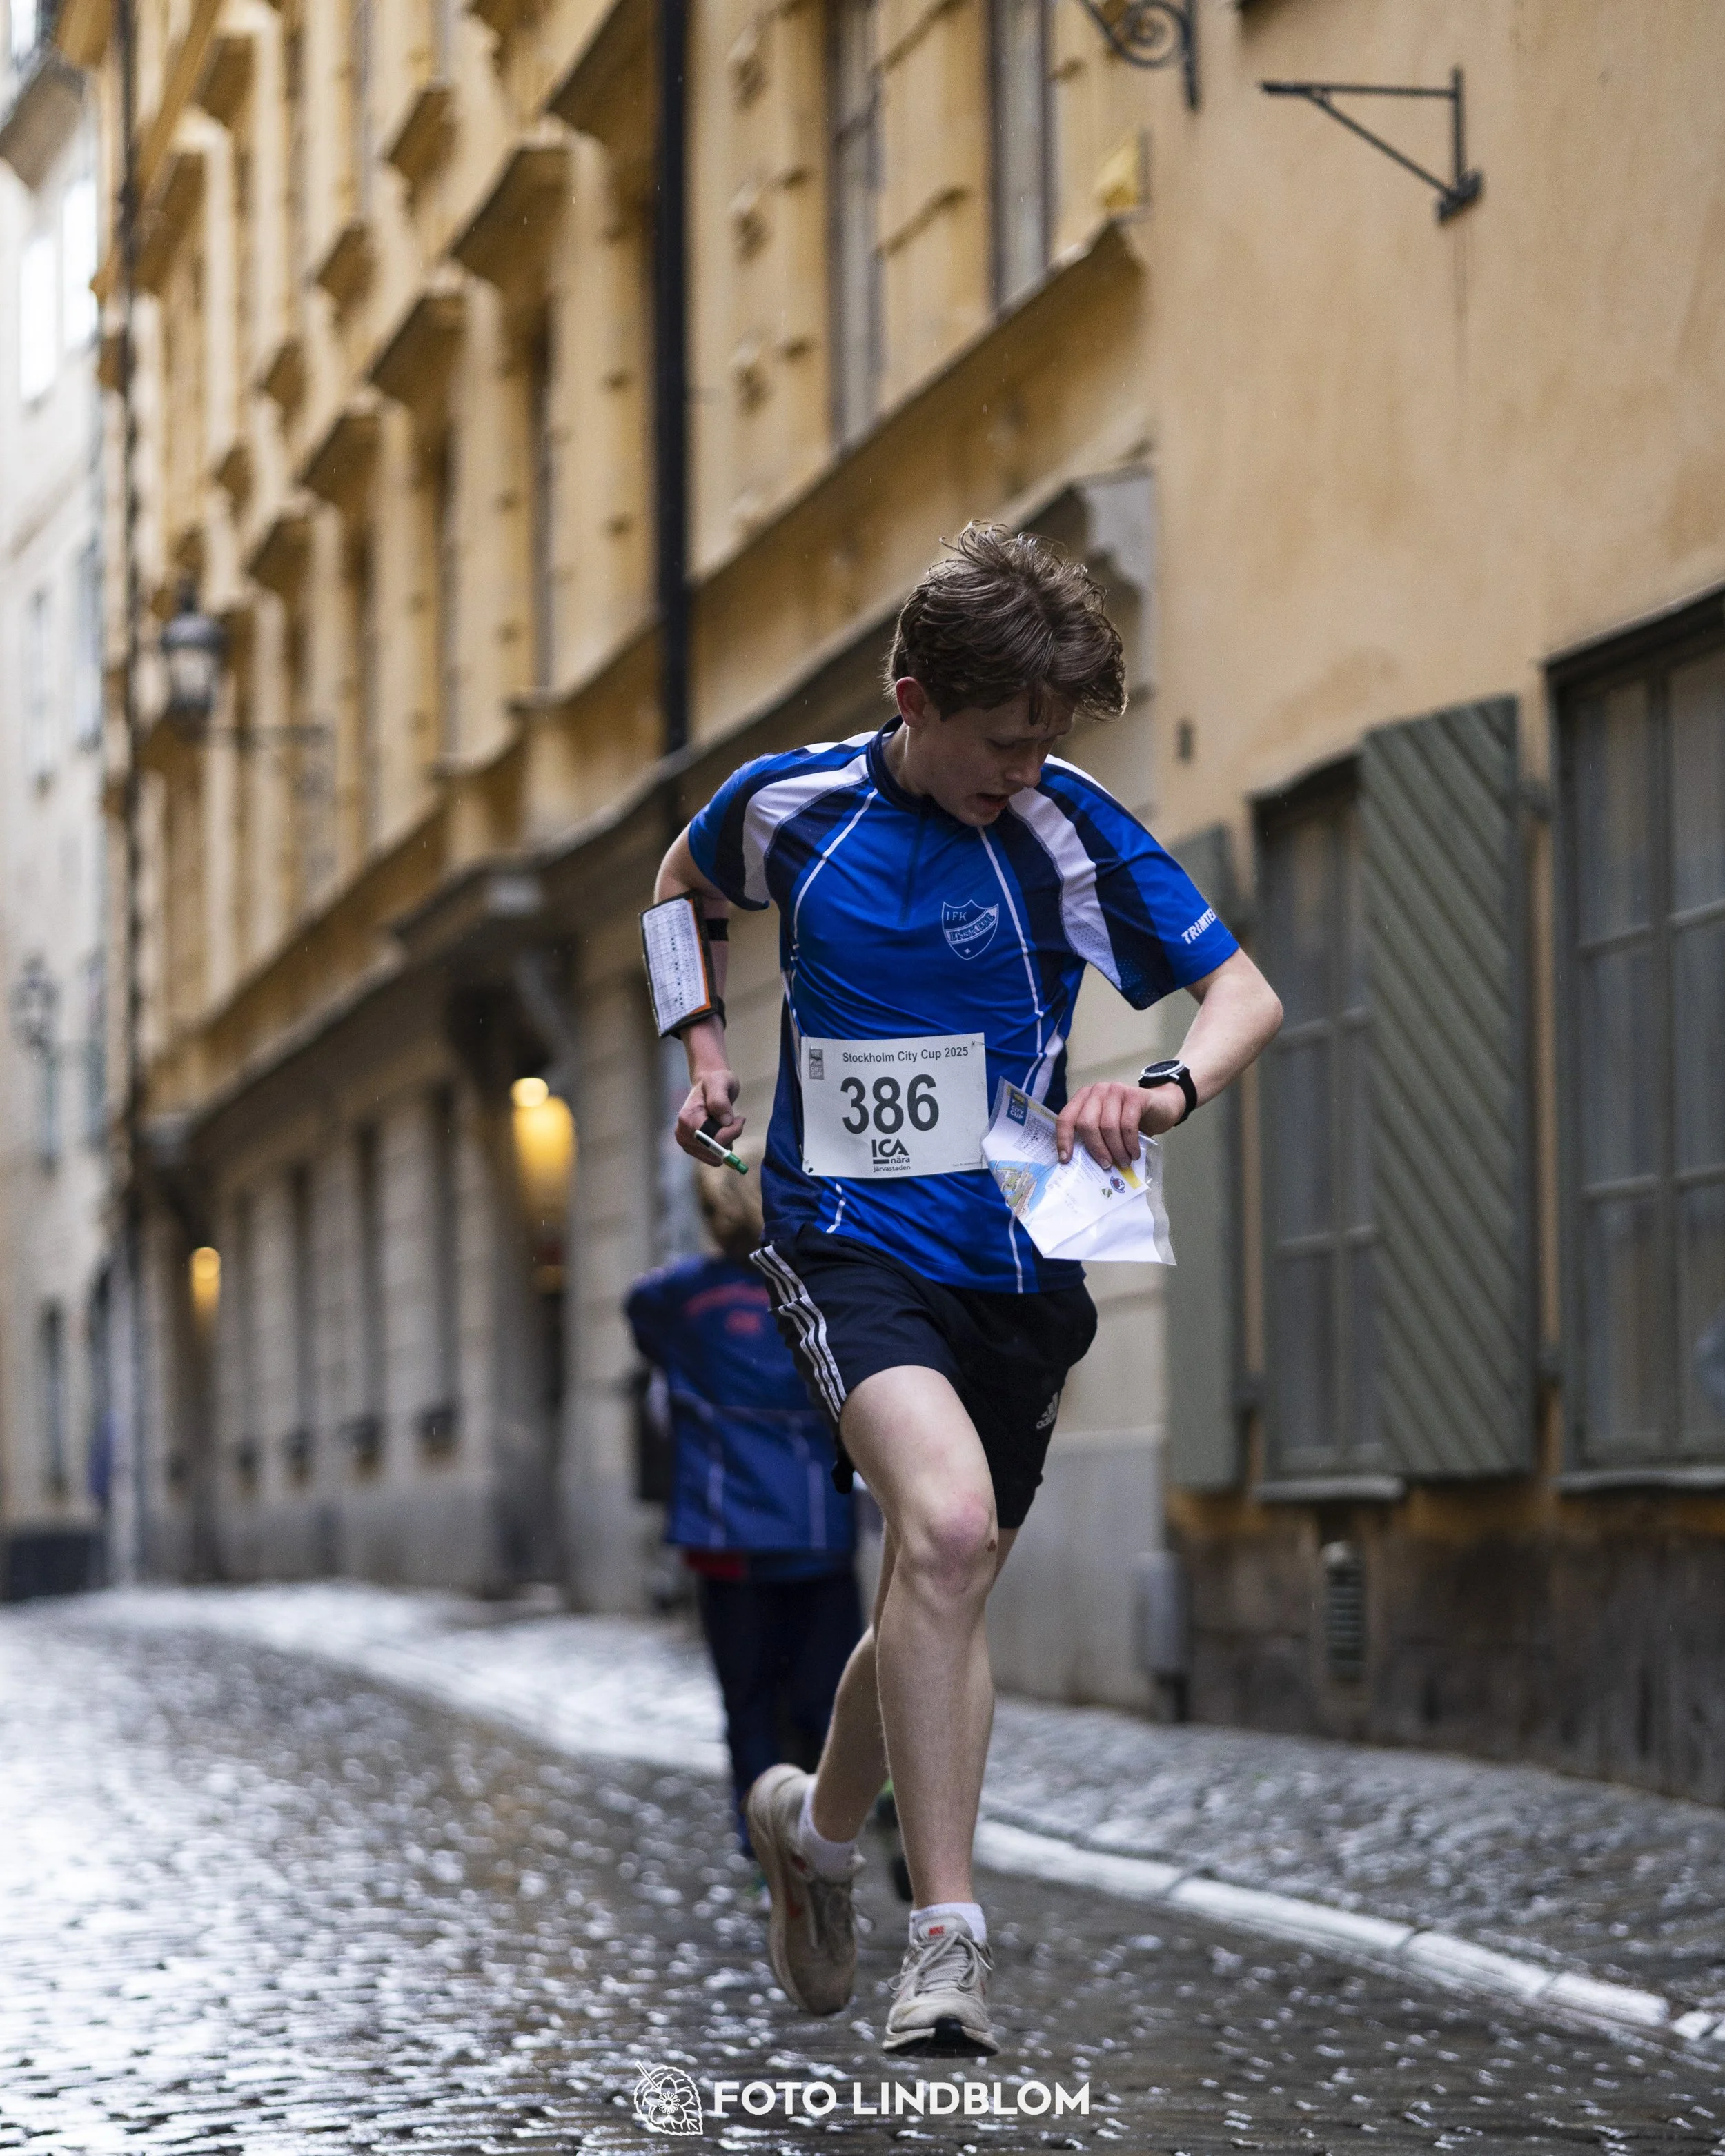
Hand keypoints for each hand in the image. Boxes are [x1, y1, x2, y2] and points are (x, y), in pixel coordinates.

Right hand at [675, 1065, 743, 1160]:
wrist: (707, 1085)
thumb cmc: (715, 1081)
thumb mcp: (720, 1082)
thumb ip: (720, 1101)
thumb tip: (725, 1122)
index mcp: (687, 1119)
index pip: (712, 1139)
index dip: (731, 1133)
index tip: (739, 1119)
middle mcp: (682, 1134)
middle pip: (713, 1151)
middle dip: (728, 1137)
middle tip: (732, 1119)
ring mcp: (686, 1143)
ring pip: (715, 1157)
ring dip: (726, 1142)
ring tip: (725, 1123)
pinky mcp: (693, 1149)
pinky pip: (713, 1158)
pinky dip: (722, 1147)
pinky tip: (721, 1132)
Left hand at [1056, 1081, 1181, 1168]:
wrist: (1161, 1107)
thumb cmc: (1130, 1121)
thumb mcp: (1107, 1127)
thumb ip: (1094, 1137)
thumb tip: (1081, 1165)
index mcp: (1084, 1098)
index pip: (1066, 1118)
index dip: (1063, 1139)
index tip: (1066, 1160)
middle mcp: (1097, 1091)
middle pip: (1087, 1124)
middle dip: (1096, 1149)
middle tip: (1106, 1165)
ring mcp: (1115, 1090)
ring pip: (1108, 1126)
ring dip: (1116, 1150)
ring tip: (1124, 1162)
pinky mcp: (1134, 1095)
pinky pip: (1128, 1125)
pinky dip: (1130, 1144)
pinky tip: (1134, 1153)